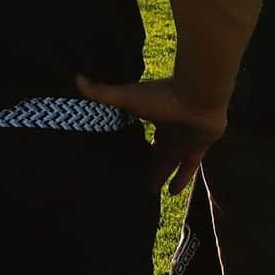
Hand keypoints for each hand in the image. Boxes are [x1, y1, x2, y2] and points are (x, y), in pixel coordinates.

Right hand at [75, 75, 227, 194]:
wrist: (198, 96)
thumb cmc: (162, 95)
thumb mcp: (128, 96)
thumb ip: (103, 93)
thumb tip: (76, 79)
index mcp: (154, 115)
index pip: (145, 133)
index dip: (136, 143)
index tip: (126, 154)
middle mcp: (171, 128)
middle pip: (158, 151)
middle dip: (149, 163)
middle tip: (138, 179)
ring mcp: (186, 139)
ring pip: (172, 162)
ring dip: (163, 175)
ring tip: (151, 191)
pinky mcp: (199, 149)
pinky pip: (189, 169)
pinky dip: (182, 181)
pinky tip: (172, 194)